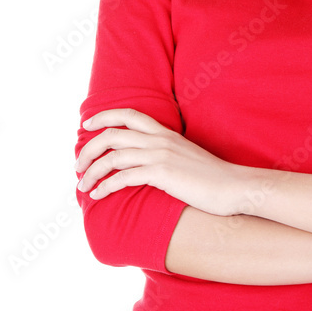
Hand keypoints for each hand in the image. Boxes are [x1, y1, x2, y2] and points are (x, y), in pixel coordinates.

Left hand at [75, 108, 242, 216]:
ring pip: (112, 157)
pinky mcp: (161, 174)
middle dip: (89, 148)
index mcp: (165, 133)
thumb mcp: (186, 157)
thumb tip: (147, 162)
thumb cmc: (212, 177)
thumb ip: (166, 153)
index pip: (129, 114)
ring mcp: (160, 155)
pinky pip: (122, 178)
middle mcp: (159, 140)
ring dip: (91, 171)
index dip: (104, 116)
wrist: (233, 187)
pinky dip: (104, 186)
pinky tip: (98, 195)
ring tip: (83, 185)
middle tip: (78, 165)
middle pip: (112, 134)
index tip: (87, 124)